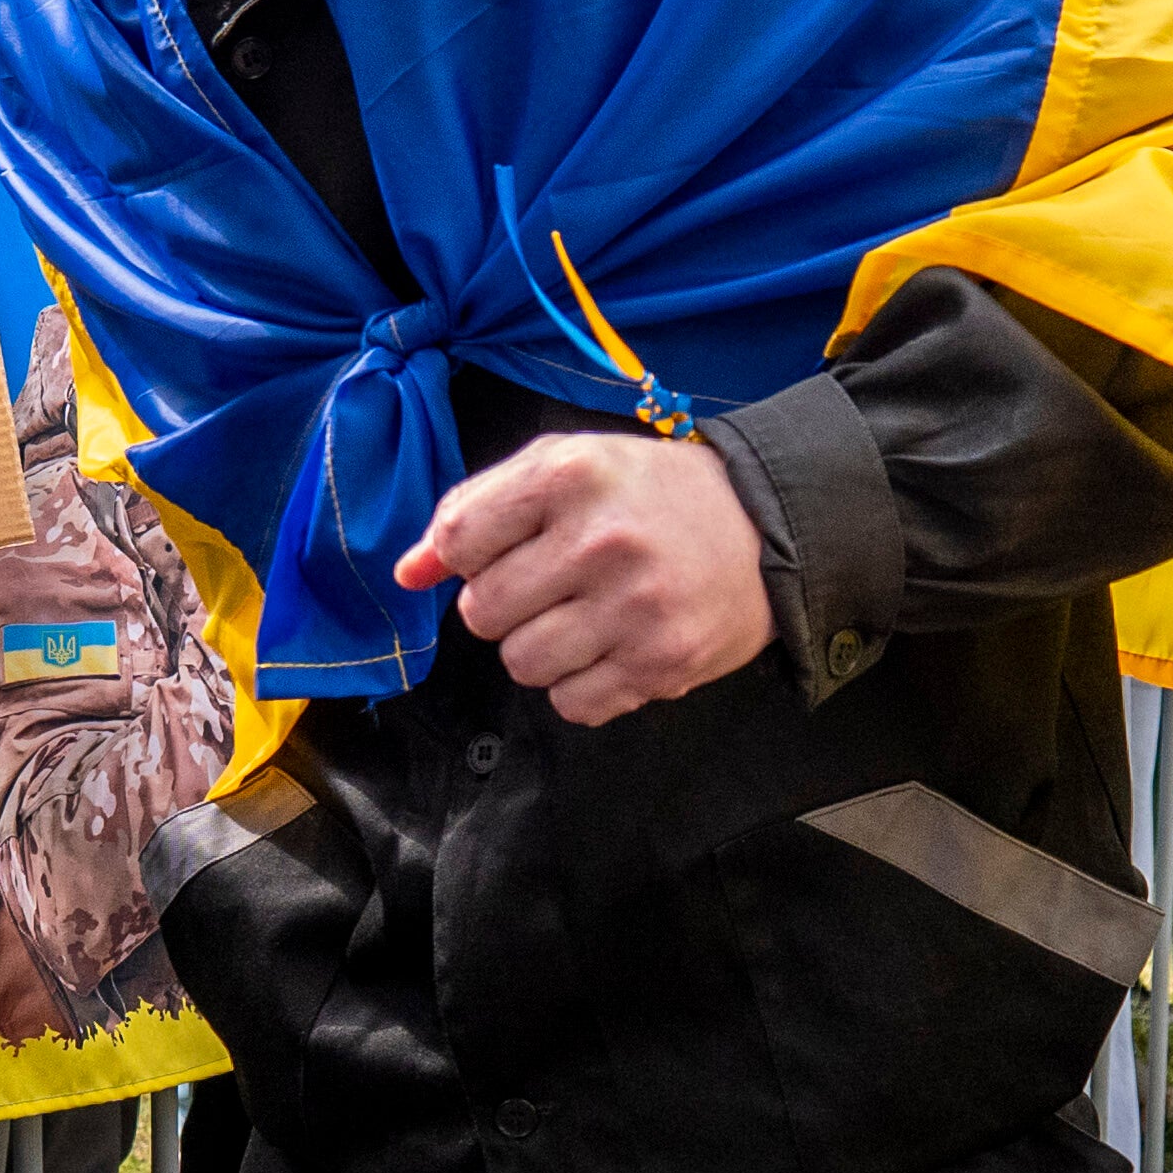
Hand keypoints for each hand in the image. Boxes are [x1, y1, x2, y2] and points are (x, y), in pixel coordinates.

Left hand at [393, 433, 770, 725]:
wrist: (766, 528)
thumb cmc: (651, 496)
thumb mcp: (566, 468)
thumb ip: (477, 508)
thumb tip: (407, 572)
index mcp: (570, 476)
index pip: (459, 540)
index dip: (470, 555)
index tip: (507, 550)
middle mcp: (602, 541)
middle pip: (483, 612)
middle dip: (507, 605)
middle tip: (555, 584)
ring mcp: (635, 609)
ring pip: (522, 664)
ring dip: (542, 649)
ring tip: (585, 617)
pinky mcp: (662, 664)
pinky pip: (572, 704)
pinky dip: (581, 685)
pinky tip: (613, 647)